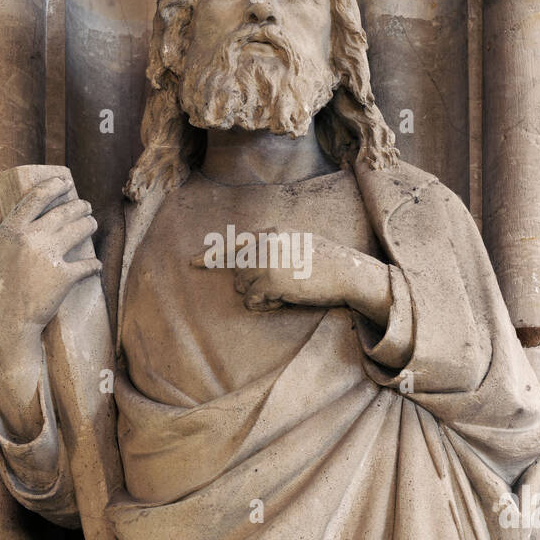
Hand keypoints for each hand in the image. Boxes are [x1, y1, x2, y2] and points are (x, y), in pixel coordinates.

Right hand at [0, 176, 101, 341]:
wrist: (6, 321)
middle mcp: (31, 238)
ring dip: (89, 224)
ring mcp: (49, 255)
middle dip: (79, 206)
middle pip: (64, 212)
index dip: (53, 186)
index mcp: (11, 230)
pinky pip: (88, 264)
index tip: (64, 183)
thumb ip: (12, 236)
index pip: (36, 197)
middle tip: (86, 206)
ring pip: (80, 229)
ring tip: (91, 223)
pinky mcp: (64, 276)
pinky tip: (95, 265)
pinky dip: (93, 265)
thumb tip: (29, 220)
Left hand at [191, 230, 391, 326]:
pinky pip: (252, 300)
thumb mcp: (298, 245)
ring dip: (259, 296)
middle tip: (276, 291)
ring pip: (242, 286)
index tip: (192, 263)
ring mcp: (266, 261)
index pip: (235, 243)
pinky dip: (265, 306)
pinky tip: (283, 301)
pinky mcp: (270, 281)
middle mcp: (265, 244)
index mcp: (272, 234)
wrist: (346, 273)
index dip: (211, 255)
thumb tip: (251, 264)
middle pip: (238, 271)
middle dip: (251, 285)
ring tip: (283, 294)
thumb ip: (274, 248)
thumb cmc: (327, 263)